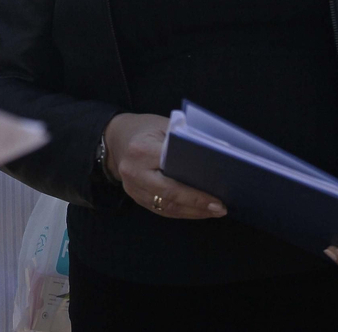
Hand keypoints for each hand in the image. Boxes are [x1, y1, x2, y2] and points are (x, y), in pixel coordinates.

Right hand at [102, 113, 226, 219]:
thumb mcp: (165, 125)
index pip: (171, 170)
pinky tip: (199, 211)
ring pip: (166, 206)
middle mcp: (133, 171)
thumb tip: (216, 154)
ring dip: (192, 211)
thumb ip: (184, 139)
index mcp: (141, 150)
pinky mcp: (135, 197)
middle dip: (196, 203)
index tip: (217, 193)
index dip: (194, 186)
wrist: (117, 138)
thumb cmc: (147, 128)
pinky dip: (182, 212)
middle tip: (220, 207)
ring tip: (214, 211)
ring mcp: (132, 187)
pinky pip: (161, 209)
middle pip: (169, 194)